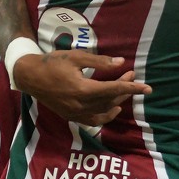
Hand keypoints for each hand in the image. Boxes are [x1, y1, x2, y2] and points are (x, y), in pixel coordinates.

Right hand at [14, 50, 151, 126]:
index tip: (148, 88)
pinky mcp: (70, 116)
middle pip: (110, 100)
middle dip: (125, 88)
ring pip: (103, 111)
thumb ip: (100, 62)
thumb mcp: (77, 57)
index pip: (114, 89)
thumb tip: (121, 62)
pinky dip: (105, 117)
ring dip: (117, 100)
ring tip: (125, 88)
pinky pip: (92, 121)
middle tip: (132, 74)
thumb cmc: (53, 63)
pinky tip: (113, 109)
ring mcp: (75, 113)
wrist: (30, 76)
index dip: (132, 87)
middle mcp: (80, 105)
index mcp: (83, 89)